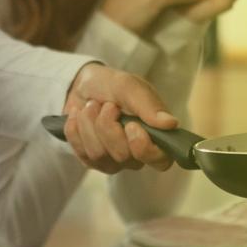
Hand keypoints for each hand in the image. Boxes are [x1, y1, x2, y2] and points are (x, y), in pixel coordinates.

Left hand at [60, 63, 175, 173]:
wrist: (82, 85)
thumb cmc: (112, 86)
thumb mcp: (130, 86)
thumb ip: (149, 105)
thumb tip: (171, 124)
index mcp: (155, 136)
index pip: (160, 161)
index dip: (145, 149)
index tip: (131, 125)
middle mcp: (136, 154)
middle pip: (122, 156)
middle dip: (107, 125)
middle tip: (107, 105)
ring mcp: (112, 160)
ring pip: (98, 154)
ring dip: (89, 123)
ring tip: (91, 106)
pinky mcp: (91, 160)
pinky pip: (81, 153)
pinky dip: (75, 129)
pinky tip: (79, 116)